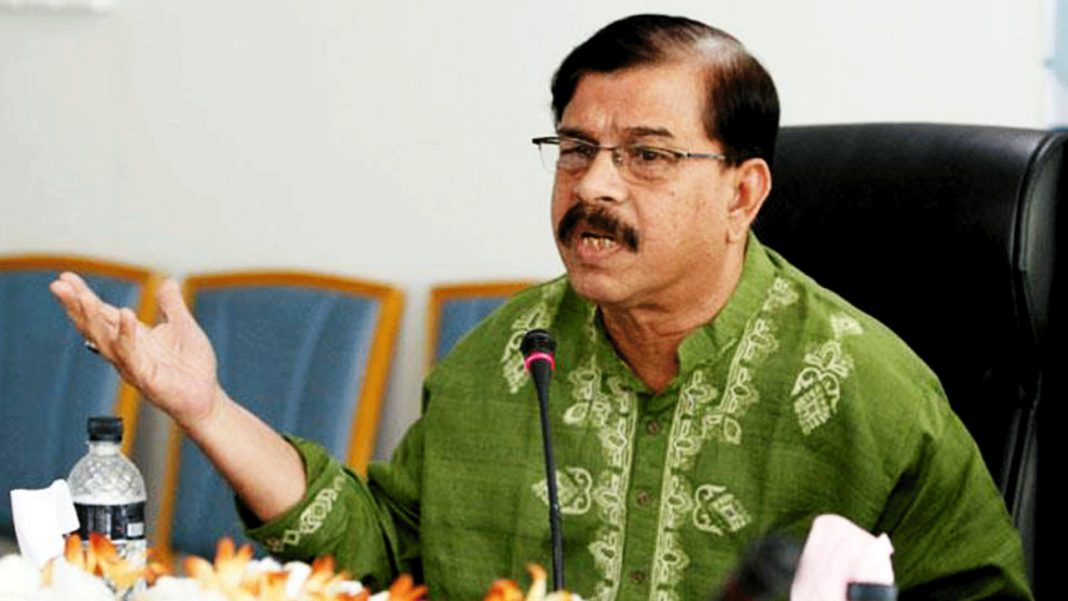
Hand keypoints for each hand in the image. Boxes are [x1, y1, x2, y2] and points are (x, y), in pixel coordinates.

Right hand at [50, 273, 221, 431]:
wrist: (205, 396)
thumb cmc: (191, 366)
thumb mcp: (183, 326)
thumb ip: (172, 305)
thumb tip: (168, 281)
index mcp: (132, 336)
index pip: (102, 314)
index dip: (83, 296)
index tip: (66, 277)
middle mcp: (126, 351)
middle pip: (94, 326)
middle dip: (76, 306)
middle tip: (59, 285)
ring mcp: (132, 365)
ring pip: (104, 340)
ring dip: (92, 318)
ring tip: (84, 296)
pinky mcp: (145, 378)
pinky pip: (131, 355)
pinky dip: (126, 335)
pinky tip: (125, 314)